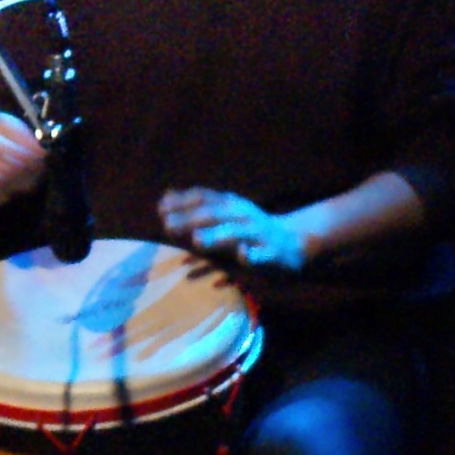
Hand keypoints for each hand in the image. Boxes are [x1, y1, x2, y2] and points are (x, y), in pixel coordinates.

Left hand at [159, 185, 307, 271]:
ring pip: (235, 234)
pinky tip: (242, 257)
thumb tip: (164, 197)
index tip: (160, 208)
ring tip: (196, 240)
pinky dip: (252, 255)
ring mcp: (257, 234)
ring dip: (215, 236)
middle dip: (190, 219)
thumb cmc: (250, 228)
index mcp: (230, 205)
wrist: (294, 240)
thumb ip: (195, 207)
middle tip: (167, 225)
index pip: (203, 198)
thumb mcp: (224, 213)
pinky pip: (262, 255)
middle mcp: (242, 216)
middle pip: (213, 215)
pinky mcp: (272, 253)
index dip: (182, 202)